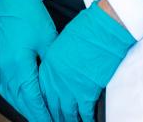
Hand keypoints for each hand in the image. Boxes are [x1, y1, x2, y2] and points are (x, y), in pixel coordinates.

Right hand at [0, 0, 55, 121]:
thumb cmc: (30, 15)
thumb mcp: (48, 40)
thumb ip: (51, 65)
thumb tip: (59, 83)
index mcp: (18, 64)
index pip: (31, 97)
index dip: (42, 113)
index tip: (51, 121)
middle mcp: (5, 67)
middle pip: (20, 100)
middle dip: (34, 114)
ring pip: (10, 94)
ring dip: (22, 106)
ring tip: (35, 114)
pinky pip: (3, 85)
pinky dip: (12, 95)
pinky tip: (19, 99)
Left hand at [38, 0, 135, 121]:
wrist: (101, 30)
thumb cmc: (84, 31)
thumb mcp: (60, 44)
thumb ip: (55, 63)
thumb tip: (58, 73)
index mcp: (48, 68)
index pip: (41, 94)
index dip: (43, 106)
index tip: (45, 112)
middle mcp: (56, 81)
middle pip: (52, 107)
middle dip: (54, 117)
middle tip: (56, 120)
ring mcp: (70, 89)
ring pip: (67, 113)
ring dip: (69, 120)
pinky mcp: (86, 93)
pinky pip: (84, 113)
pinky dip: (86, 119)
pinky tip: (87, 121)